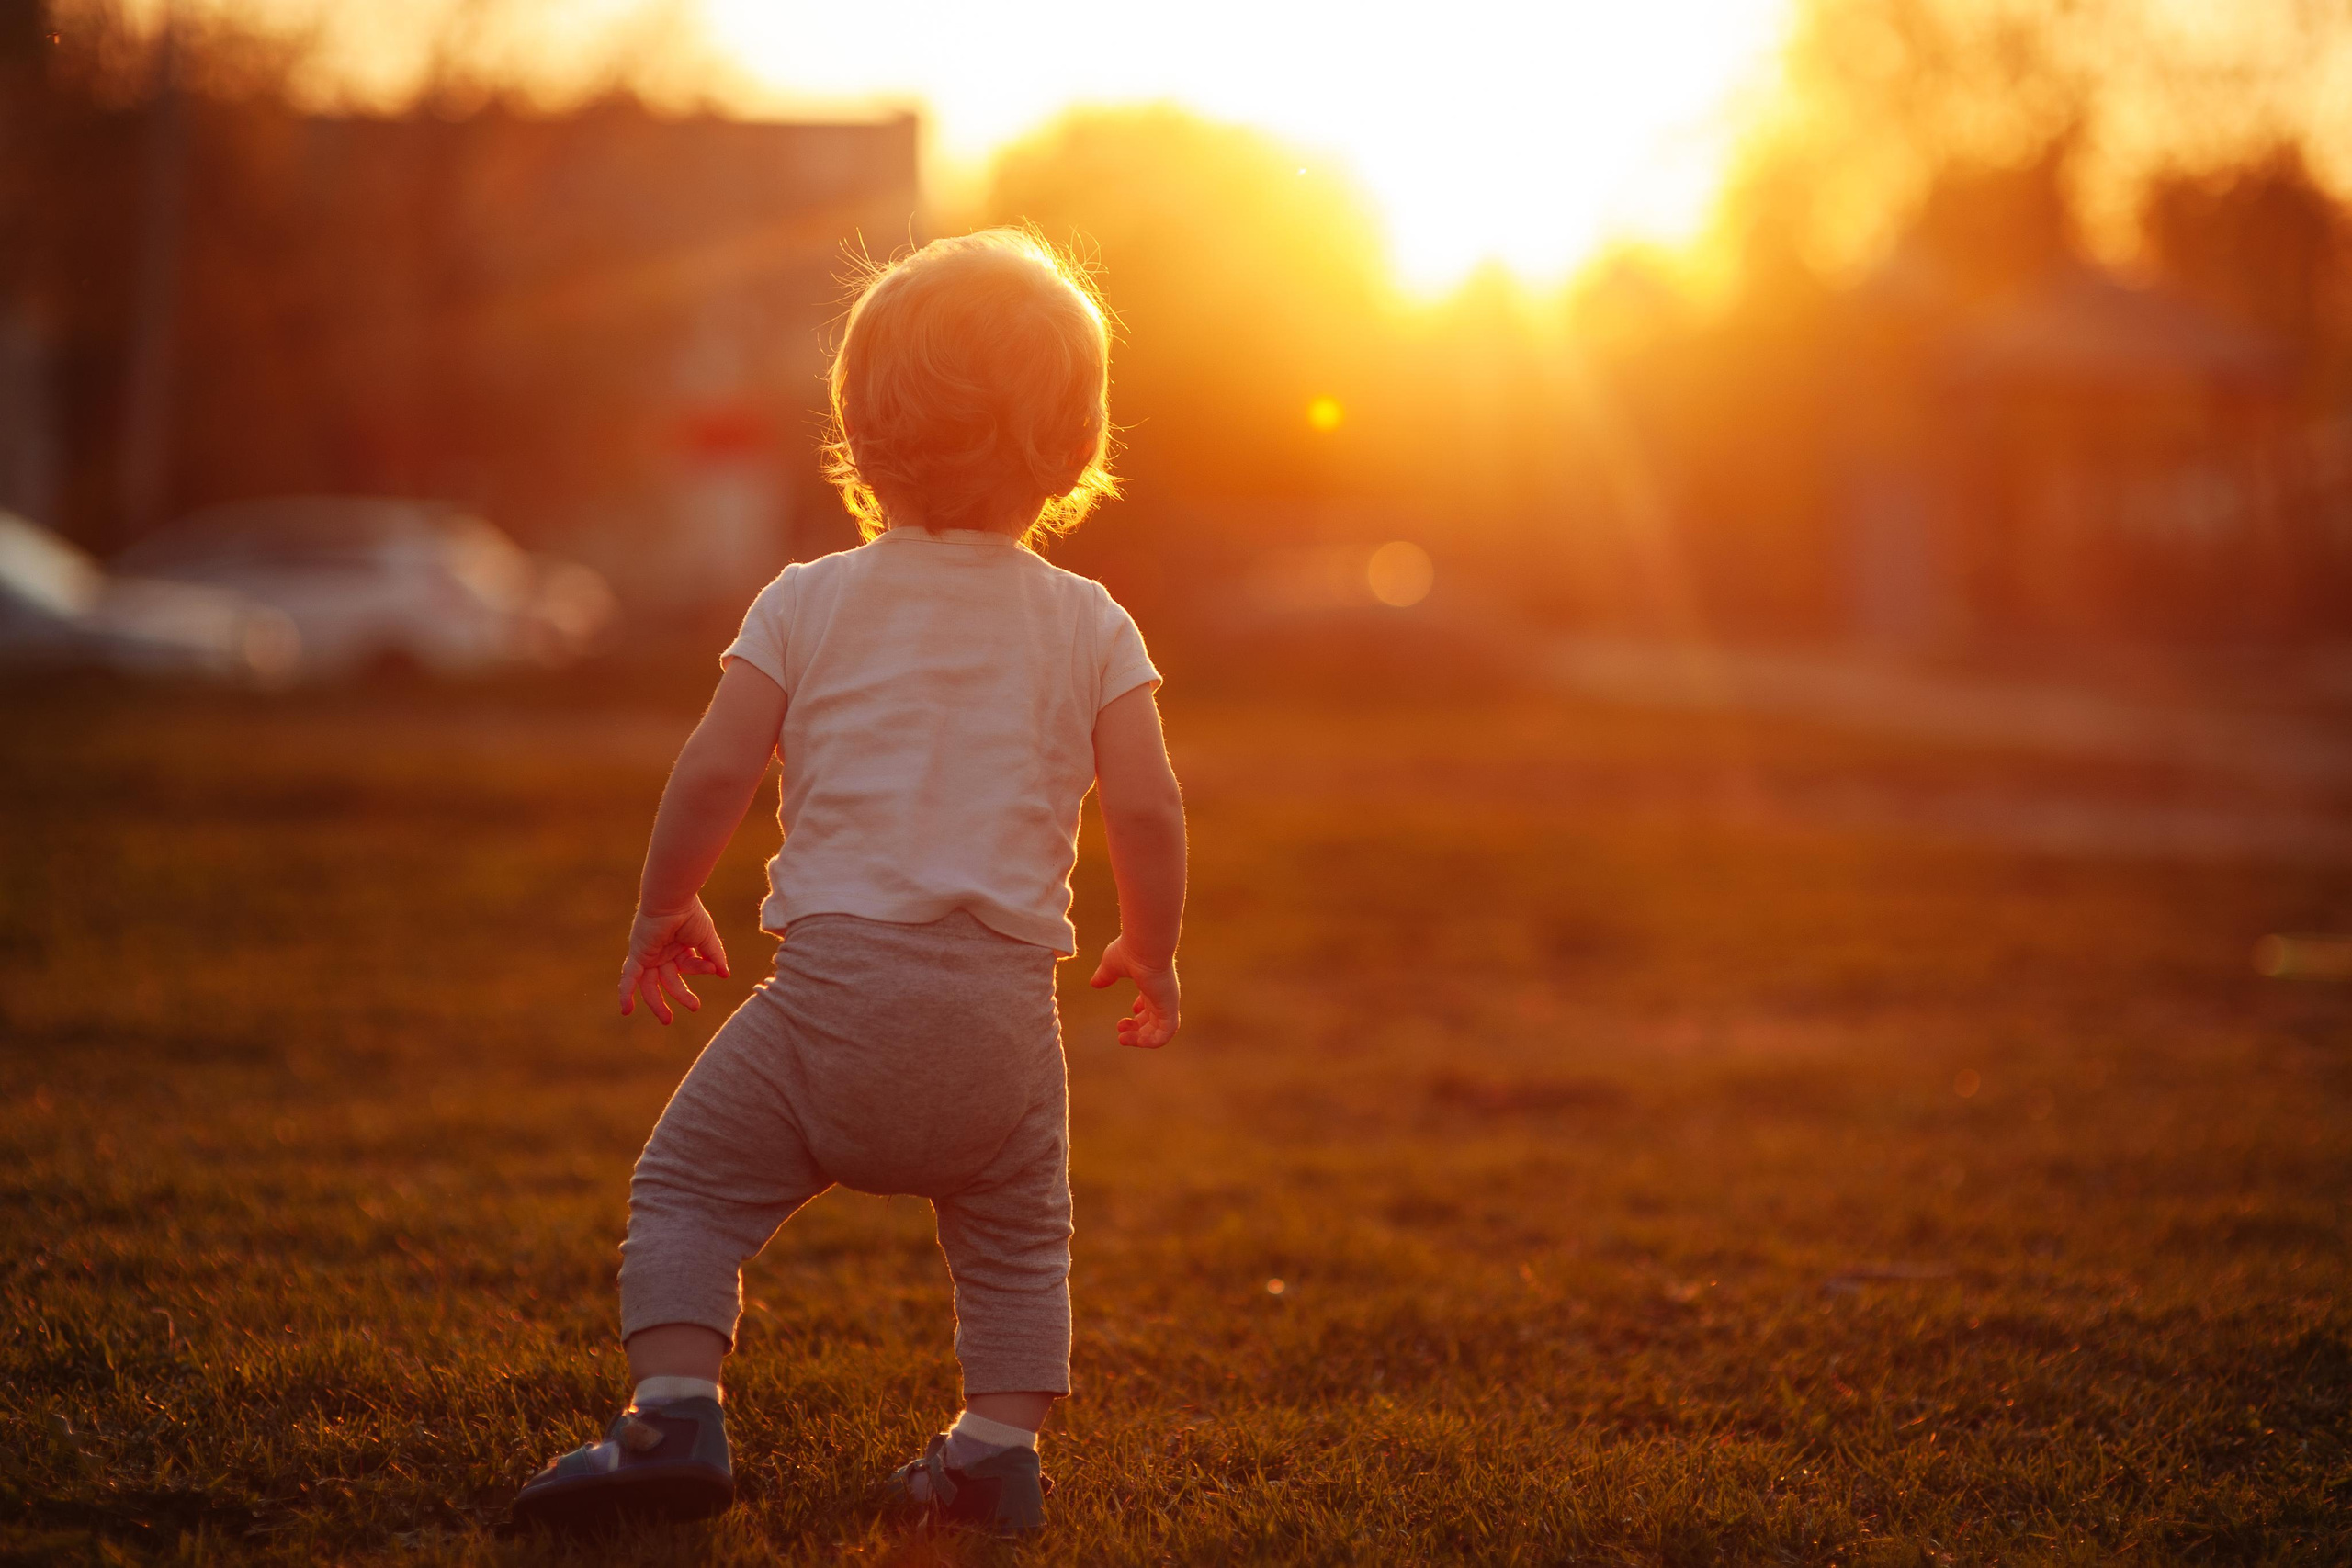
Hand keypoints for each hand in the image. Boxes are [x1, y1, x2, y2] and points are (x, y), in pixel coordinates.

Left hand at [620, 897, 729, 1024]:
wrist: (672, 899)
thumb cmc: (690, 914)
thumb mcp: (706, 938)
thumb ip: (715, 956)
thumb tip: (725, 975)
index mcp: (678, 948)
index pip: (688, 967)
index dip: (700, 969)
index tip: (712, 969)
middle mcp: (662, 953)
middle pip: (669, 981)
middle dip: (681, 995)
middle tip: (695, 1007)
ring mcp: (648, 955)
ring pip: (650, 985)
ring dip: (657, 1004)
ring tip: (667, 1020)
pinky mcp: (637, 954)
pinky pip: (629, 978)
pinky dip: (625, 993)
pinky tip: (625, 1011)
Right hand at [1088, 934, 1179, 1049]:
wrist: (1144, 946)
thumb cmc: (1129, 951)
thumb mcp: (1112, 965)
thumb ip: (1105, 976)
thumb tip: (1094, 983)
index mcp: (1151, 984)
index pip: (1151, 1004)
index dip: (1141, 1013)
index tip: (1129, 1013)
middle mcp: (1161, 994)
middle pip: (1154, 1020)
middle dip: (1138, 1030)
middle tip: (1121, 1033)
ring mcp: (1167, 1001)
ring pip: (1160, 1030)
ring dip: (1142, 1039)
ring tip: (1123, 1039)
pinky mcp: (1170, 1008)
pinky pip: (1166, 1033)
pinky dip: (1153, 1042)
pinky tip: (1137, 1041)